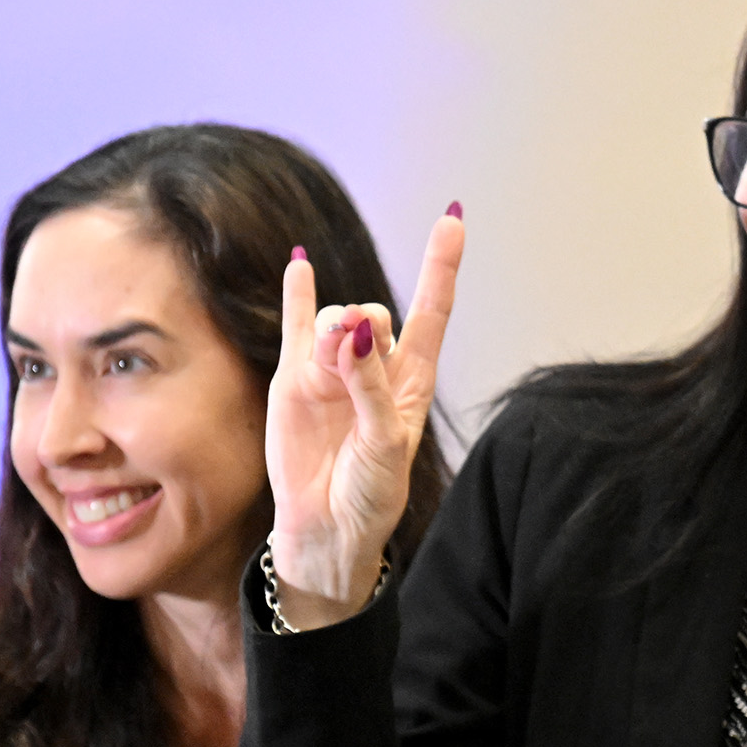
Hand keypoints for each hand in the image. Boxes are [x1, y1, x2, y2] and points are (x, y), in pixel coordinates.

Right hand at [265, 209, 464, 626]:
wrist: (327, 529)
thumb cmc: (371, 493)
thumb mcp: (385, 443)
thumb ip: (371, 386)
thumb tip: (353, 328)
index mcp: (412, 380)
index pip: (432, 311)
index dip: (442, 266)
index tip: (453, 217)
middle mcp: (375, 367)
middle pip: (378, 313)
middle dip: (367, 321)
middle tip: (351, 353)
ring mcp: (332, 369)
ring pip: (337, 319)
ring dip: (334, 327)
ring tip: (328, 357)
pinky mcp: (293, 379)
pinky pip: (295, 324)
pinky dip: (298, 293)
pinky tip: (301, 263)